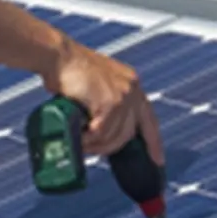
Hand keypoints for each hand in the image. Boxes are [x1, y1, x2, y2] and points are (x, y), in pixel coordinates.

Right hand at [46, 39, 162, 168]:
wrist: (59, 57)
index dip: (153, 142)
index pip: (149, 119)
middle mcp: (133, 89)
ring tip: (80, 141)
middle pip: (129, 133)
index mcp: (132, 84)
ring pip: (115, 136)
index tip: (157, 160)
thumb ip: (106, 103)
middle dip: (109, 147)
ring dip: (95, 144)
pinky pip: (103, 132)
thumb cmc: (69, 70)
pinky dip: (89, 138)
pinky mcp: (111, 102)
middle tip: (91, 149)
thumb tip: (102, 131)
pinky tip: (80, 134)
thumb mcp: (97, 85)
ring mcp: (124, 96)